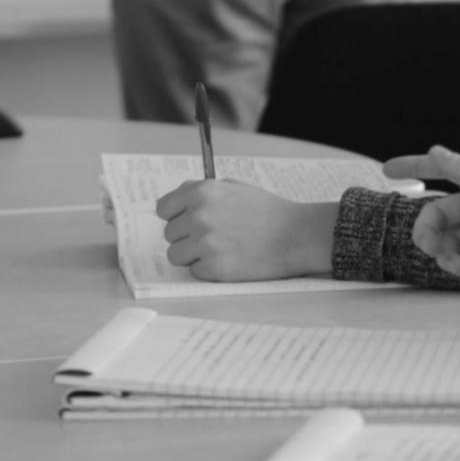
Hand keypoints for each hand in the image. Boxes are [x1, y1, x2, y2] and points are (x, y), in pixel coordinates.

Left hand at [155, 180, 336, 280]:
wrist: (296, 235)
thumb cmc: (268, 211)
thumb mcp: (233, 187)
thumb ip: (202, 191)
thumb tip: (176, 199)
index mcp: (201, 193)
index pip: (163, 209)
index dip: (175, 217)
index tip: (188, 222)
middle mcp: (198, 216)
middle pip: (169, 234)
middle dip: (187, 237)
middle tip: (213, 238)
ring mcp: (205, 243)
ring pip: (176, 256)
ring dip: (193, 256)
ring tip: (219, 251)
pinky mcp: (214, 268)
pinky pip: (195, 272)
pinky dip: (209, 270)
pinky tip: (230, 261)